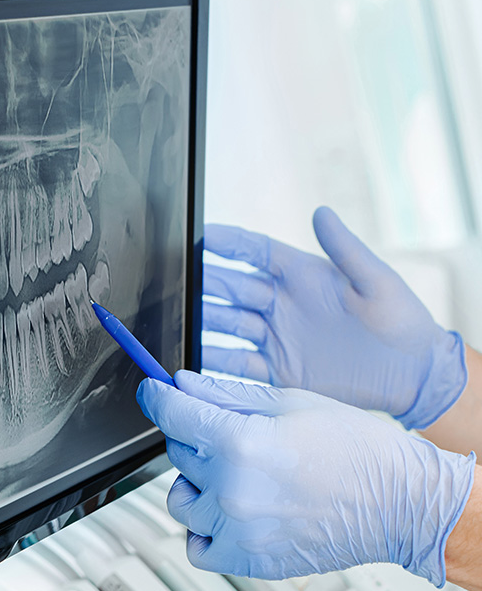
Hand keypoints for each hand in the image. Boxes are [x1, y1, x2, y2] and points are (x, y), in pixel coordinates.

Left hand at [136, 371, 474, 584]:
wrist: (400, 502)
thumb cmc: (357, 450)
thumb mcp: (288, 402)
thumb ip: (225, 395)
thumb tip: (182, 385)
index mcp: (242, 443)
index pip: (172, 414)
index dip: (157, 396)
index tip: (153, 391)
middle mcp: (233, 490)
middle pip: (177, 452)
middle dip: (195, 437)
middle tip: (232, 434)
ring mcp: (238, 529)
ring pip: (180, 498)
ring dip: (196, 483)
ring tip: (235, 476)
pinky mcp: (248, 560)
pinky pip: (196, 546)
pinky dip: (204, 528)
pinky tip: (230, 511)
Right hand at [203, 206, 465, 429]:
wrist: (413, 377)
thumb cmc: (402, 323)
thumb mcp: (376, 282)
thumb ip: (346, 249)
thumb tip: (322, 212)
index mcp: (302, 276)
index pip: (254, 251)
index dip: (227, 243)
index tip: (200, 236)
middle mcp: (281, 304)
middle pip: (231, 288)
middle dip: (203, 282)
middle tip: (176, 281)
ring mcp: (276, 337)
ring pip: (226, 324)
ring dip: (202, 321)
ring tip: (177, 321)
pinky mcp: (277, 370)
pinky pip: (236, 364)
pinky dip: (213, 361)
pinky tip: (193, 358)